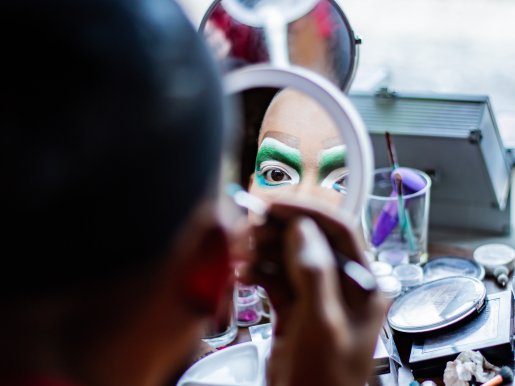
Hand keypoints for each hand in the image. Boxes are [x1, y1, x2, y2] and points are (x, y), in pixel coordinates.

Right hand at [241, 201, 386, 385]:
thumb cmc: (325, 379)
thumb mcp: (322, 325)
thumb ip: (314, 274)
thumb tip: (302, 229)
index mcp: (363, 284)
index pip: (338, 230)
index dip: (306, 211)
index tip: (275, 205)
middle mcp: (341, 284)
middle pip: (309, 240)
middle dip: (279, 230)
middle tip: (251, 226)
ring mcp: (316, 295)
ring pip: (289, 256)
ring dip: (265, 249)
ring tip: (244, 250)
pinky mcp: (294, 307)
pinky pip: (275, 277)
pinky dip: (259, 271)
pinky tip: (244, 273)